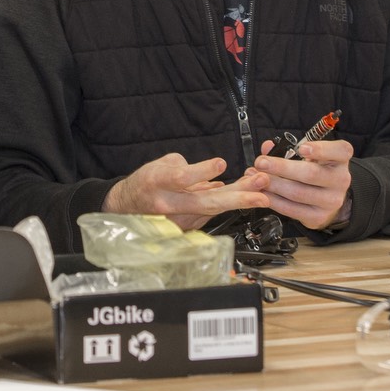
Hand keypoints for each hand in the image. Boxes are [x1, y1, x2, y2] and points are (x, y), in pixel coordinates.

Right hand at [103, 152, 270, 229]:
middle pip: (204, 202)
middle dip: (236, 196)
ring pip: (213, 210)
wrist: (127, 208)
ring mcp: (177, 219)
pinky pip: (212, 214)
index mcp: (157, 182)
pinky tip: (248, 197)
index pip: (181, 178)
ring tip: (262, 192)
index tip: (221, 164)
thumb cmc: (145, 182)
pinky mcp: (186, 226)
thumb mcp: (159, 165)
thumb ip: (187, 169)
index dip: (201, 172)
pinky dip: (229, 204)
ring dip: (240, 200)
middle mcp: (167, 203)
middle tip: (260, 189)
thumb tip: (214, 175)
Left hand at [252, 137, 354, 229]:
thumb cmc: (315, 170)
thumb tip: (268, 147)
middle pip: (311, 174)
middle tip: (261, 163)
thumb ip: (288, 148)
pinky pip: (292, 209)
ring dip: (274, 184)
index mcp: (340, 159)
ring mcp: (331, 200)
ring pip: (298, 193)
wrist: (326, 198)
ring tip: (258, 178)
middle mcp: (341, 180)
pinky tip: (263, 193)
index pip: (340, 151)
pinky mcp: (318, 216)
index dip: (321, 149)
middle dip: (282, 168)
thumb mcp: (309, 154)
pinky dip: (274, 200)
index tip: (302, 148)